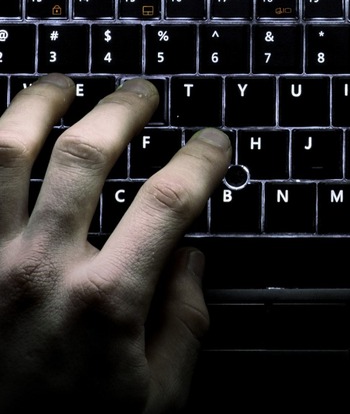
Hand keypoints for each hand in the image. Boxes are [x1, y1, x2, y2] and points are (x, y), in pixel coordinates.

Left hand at [0, 74, 230, 411]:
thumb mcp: (158, 399)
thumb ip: (185, 324)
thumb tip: (191, 259)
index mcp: (106, 301)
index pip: (167, 202)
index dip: (199, 159)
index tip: (212, 142)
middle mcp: (40, 268)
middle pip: (86, 155)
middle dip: (122, 110)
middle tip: (142, 93)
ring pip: (6, 152)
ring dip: (37, 106)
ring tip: (61, 84)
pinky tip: (1, 135)